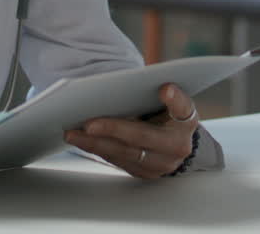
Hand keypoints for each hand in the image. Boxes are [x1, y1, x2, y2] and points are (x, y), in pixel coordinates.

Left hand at [65, 83, 197, 179]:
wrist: (177, 143)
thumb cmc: (169, 114)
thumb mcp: (172, 101)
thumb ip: (166, 93)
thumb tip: (161, 88)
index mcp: (186, 122)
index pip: (183, 109)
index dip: (175, 99)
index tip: (165, 88)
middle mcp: (177, 147)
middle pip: (142, 137)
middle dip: (112, 129)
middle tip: (88, 124)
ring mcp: (160, 164)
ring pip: (125, 153)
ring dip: (96, 144)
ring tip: (73, 133)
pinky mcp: (144, 173)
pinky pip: (118, 161)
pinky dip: (99, 150)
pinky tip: (81, 141)